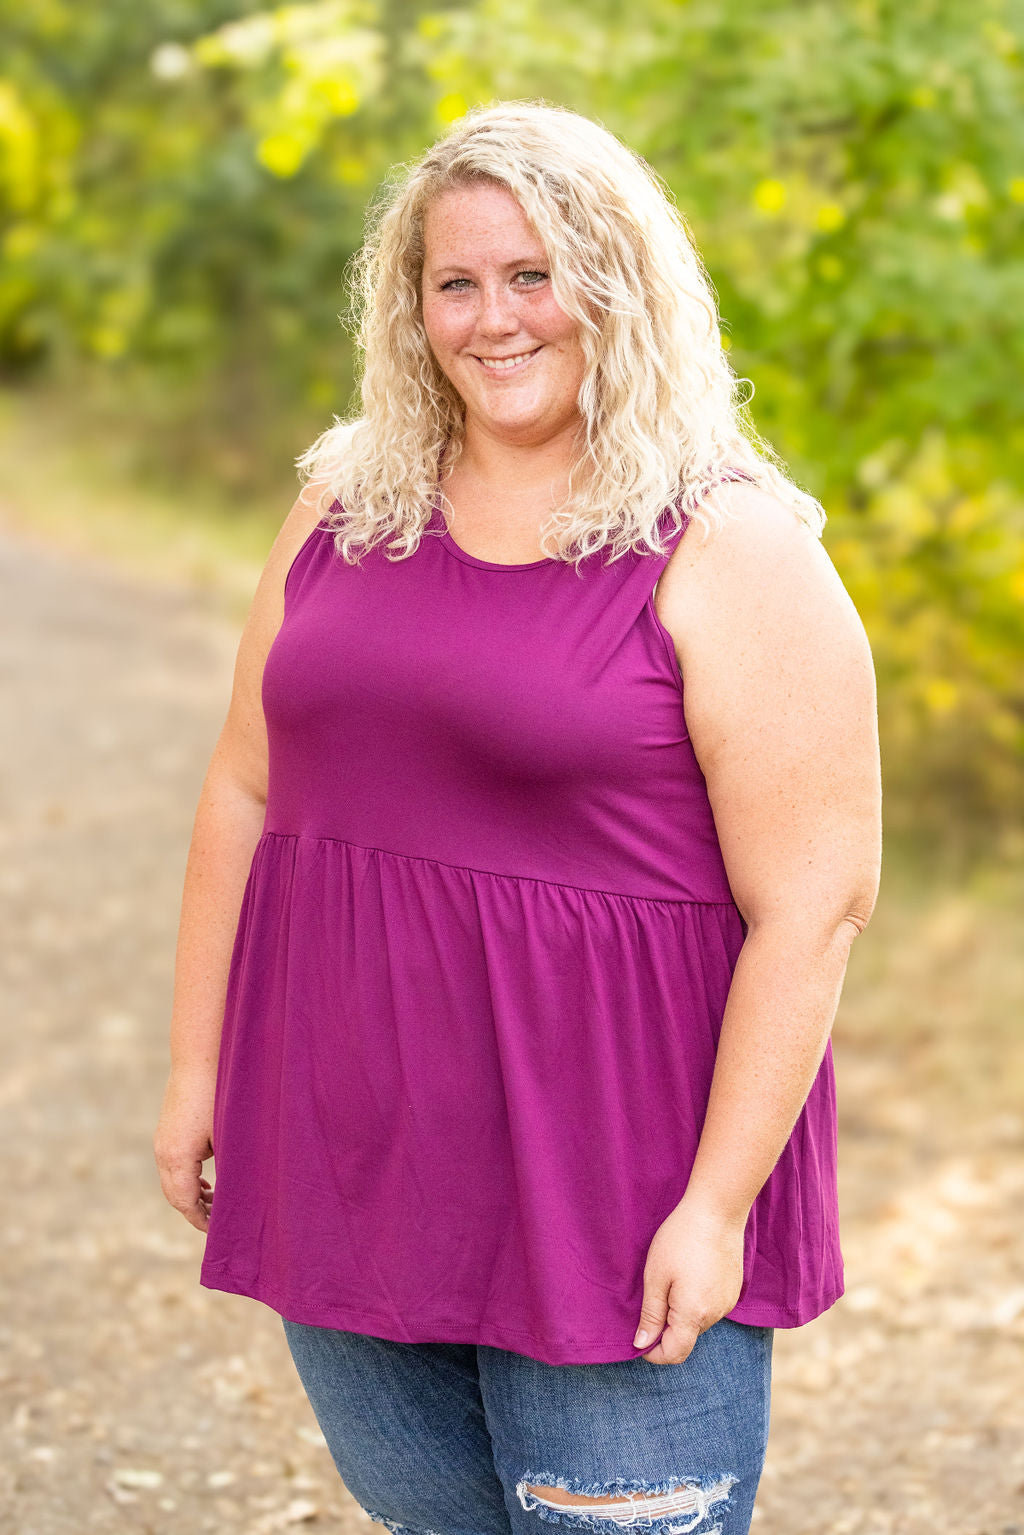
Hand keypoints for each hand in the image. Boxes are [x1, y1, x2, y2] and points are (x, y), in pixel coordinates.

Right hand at [153, 1069, 216, 1232]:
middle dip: (196, 1212)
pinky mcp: (167, 1130)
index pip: (185, 1202)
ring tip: (216, 1205)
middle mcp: (163, 1152)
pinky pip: (172, 1166)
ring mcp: (162, 1140)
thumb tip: (238, 1196)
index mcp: (177, 1158)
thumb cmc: (220, 1095)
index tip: (220, 1231)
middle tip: (219, 1223)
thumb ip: (230, 1168)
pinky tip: (207, 1184)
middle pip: (175, 1195)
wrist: (199, 1057)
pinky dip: (188, 1180)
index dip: (202, 1220)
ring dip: (192, 1196)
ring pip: (172, 1181)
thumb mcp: (229, 1136)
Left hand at [632, 1194, 746, 1364]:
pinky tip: (690, 1273)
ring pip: (699, 1321)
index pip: (674, 1353)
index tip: (639, 1338)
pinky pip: (711, 1306)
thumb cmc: (680, 1240)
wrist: (717, 1211)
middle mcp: (715, 1314)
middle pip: (686, 1337)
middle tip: (652, 1296)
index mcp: (693, 1314)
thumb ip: (650, 1314)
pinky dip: (697, 1300)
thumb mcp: (656, 1276)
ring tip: (671, 1279)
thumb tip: (642, 1343)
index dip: (653, 1352)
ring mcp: (728, 1302)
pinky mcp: (733, 1289)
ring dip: (682, 1312)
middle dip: (666, 1328)